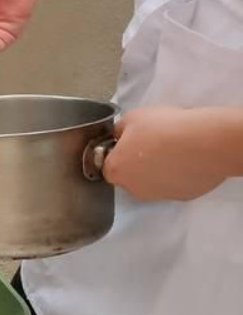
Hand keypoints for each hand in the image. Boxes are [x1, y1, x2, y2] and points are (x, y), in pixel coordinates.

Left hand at [102, 106, 240, 201]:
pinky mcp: (180, 197)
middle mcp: (132, 188)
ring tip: (174, 151)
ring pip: (152, 182)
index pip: (109, 165)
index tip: (133, 141)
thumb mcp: (132, 117)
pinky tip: (188, 160)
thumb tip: (119, 136)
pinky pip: (174, 184)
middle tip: (154, 144)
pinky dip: (178, 175)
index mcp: (115, 170)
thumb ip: (119, 130)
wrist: (205, 142)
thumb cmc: (163, 127)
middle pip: (130, 176)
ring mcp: (157, 195)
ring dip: (158, 170)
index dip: (120, 153)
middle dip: (138, 163)